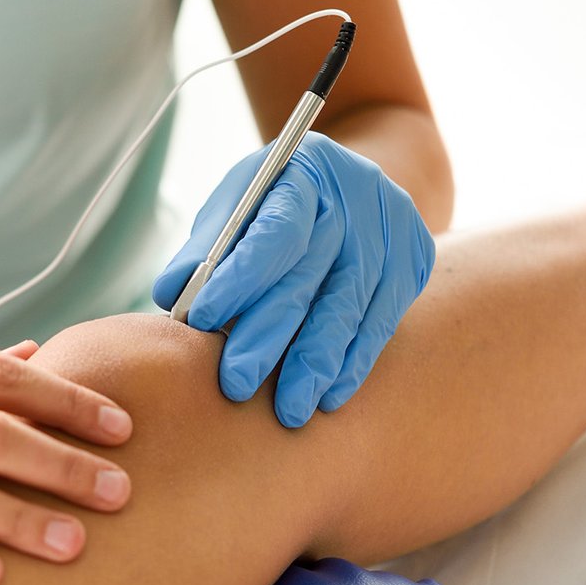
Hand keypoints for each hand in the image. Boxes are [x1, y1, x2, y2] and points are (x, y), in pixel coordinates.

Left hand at [153, 132, 434, 427]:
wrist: (354, 182)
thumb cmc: (276, 202)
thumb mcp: (238, 205)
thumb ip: (206, 249)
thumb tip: (171, 295)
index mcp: (304, 173)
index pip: (273, 231)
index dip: (239, 277)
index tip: (204, 320)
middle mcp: (355, 196)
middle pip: (308, 277)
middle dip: (268, 337)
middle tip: (236, 385)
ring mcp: (391, 230)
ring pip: (348, 308)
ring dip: (315, 365)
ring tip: (289, 411)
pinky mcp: (414, 261)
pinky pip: (381, 323)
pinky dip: (352, 364)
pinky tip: (329, 397)